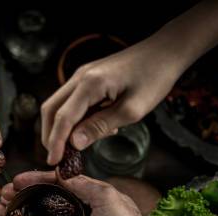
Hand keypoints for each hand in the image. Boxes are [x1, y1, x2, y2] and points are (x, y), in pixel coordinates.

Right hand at [0, 171, 160, 215]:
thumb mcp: (107, 198)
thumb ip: (84, 184)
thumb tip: (61, 173)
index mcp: (90, 193)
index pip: (57, 181)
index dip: (35, 179)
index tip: (16, 181)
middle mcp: (81, 209)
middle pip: (46, 198)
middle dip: (24, 195)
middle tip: (4, 197)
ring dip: (25, 213)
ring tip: (6, 212)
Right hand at [42, 36, 183, 164]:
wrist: (166, 50)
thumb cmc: (155, 77)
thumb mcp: (131, 110)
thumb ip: (100, 126)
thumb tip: (74, 143)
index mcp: (90, 83)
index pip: (63, 117)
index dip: (55, 142)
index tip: (53, 162)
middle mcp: (80, 77)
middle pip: (51, 109)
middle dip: (51, 135)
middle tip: (60, 157)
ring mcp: (82, 75)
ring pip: (59, 105)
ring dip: (63, 128)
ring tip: (81, 145)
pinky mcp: (88, 78)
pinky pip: (72, 101)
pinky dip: (75, 119)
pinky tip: (95, 127)